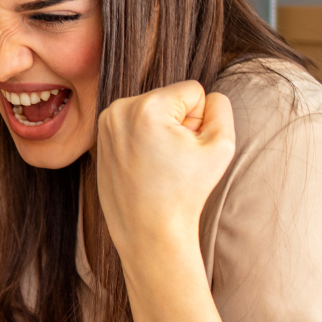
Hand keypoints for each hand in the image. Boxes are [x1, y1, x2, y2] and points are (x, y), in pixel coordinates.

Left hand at [96, 80, 235, 261]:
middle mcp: (119, 108)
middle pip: (170, 98)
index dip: (200, 120)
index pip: (193, 91)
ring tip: (158, 162)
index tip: (186, 149)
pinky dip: (144, 139)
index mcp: (147, 106)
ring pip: (153, 110)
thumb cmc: (186, 192)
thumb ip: (220, 107)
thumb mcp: (221, 146)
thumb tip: (206, 96)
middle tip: (171, 160)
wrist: (148, 230)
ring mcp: (105, 122)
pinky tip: (143, 164)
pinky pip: (135, 124)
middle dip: (178, 123)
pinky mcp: (100, 136)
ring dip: (161, 131)